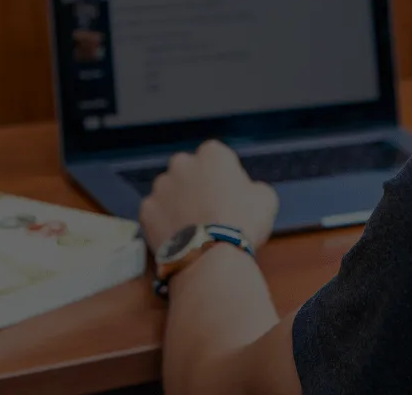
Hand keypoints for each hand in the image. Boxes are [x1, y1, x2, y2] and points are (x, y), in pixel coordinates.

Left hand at [139, 140, 279, 255]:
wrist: (211, 258)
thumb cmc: (242, 224)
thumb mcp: (265, 199)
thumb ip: (253, 187)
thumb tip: (249, 192)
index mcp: (212, 154)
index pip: (216, 156)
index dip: (223, 175)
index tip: (229, 193)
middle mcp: (182, 163)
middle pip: (188, 170)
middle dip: (195, 184)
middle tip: (209, 209)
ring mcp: (160, 187)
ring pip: (169, 191)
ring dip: (178, 203)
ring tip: (193, 227)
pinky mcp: (146, 210)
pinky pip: (156, 213)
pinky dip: (164, 222)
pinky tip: (179, 237)